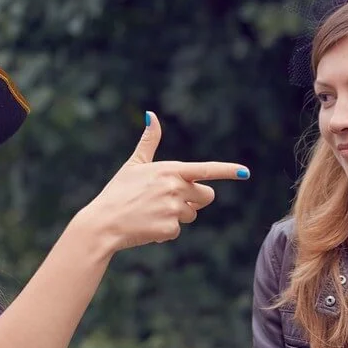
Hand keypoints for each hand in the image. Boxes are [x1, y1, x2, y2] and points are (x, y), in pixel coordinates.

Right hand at [79, 111, 249, 252]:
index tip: (245, 173)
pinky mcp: (169, 229)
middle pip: (206, 196)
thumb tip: (152, 115)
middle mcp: (175, 188)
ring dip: (176, 217)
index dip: (228, 171)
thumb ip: (148, 142)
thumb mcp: (133, 165)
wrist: (102, 223)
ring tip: (150, 214)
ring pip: (191, 215)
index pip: (206, 170)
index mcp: (170, 170)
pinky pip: (176, 231)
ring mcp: (173, 209)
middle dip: (194, 201)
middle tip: (168, 201)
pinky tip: (146, 227)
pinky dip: (163, 232)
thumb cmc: (117, 192)